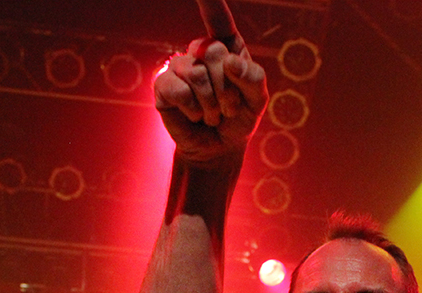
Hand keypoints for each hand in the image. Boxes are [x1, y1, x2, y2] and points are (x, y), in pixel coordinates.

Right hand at [154, 0, 267, 164]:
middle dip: (227, 88)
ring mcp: (180, 67)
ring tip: (213, 115)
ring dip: (211, 103)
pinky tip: (194, 116)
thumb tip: (229, 61)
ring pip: (196, 73)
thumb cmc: (239, 119)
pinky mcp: (164, 86)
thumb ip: (253, 78)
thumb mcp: (257, 100)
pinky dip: (193, 109)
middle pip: (213, 51)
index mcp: (227, 48)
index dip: (209, 1)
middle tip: (228, 109)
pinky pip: (178, 90)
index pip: (218, 19)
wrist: (219, 148)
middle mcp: (200, 52)